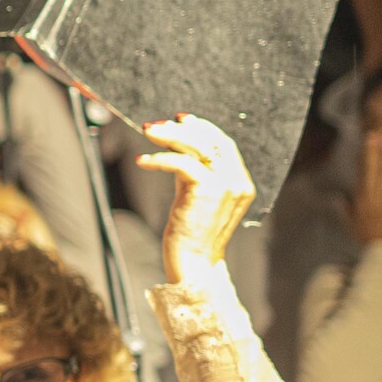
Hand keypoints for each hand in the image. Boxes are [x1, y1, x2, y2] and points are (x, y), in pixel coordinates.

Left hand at [136, 115, 255, 283]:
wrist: (194, 263)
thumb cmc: (190, 232)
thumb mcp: (195, 196)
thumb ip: (194, 172)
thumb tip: (174, 143)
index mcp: (240, 182)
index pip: (224, 144)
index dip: (202, 128)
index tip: (180, 118)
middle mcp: (238, 181)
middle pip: (212, 140)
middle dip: (183, 127)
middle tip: (154, 125)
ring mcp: (226, 185)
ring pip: (198, 146)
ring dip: (169, 135)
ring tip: (146, 132)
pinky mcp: (207, 190)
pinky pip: (181, 162)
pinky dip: (159, 158)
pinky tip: (142, 161)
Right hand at [351, 129, 381, 248]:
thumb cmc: (368, 242)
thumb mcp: (352, 227)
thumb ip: (346, 211)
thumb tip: (338, 199)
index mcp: (359, 201)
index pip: (362, 174)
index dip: (365, 157)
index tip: (367, 142)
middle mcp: (371, 196)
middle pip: (372, 169)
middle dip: (374, 150)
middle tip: (376, 133)